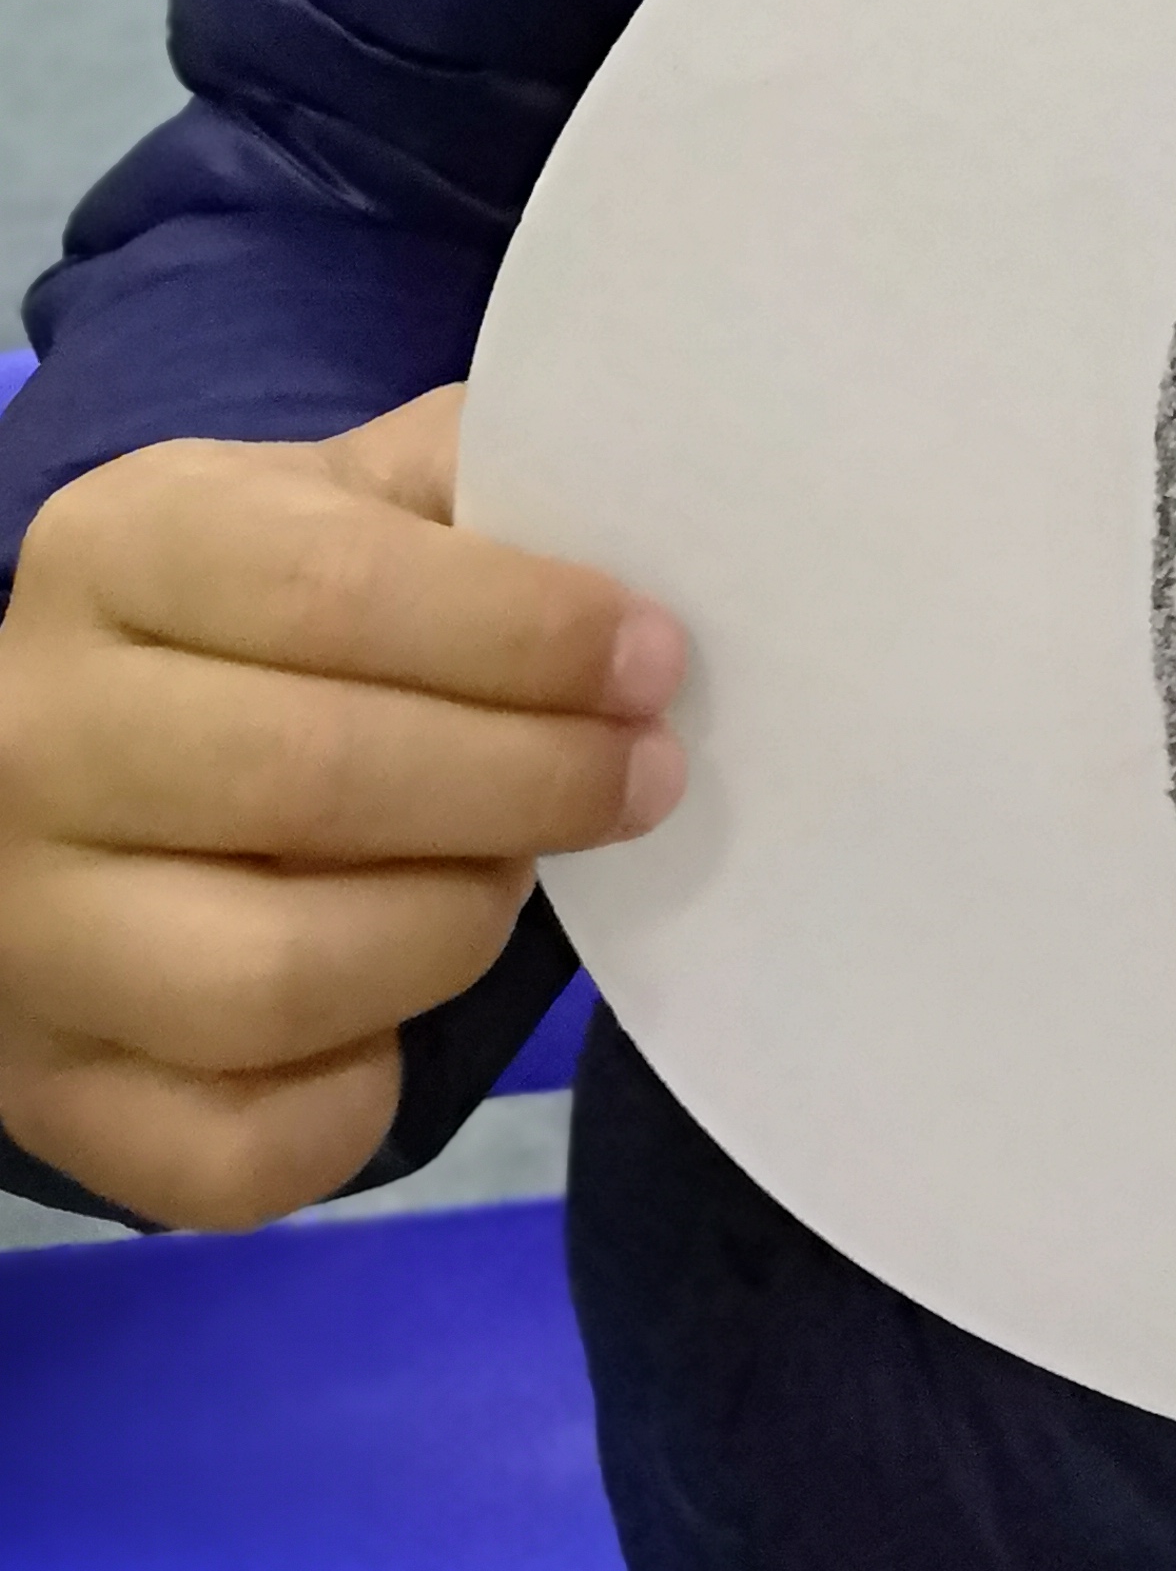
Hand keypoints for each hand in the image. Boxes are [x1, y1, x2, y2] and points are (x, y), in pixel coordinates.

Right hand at [0, 388, 684, 1229]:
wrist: (81, 751)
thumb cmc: (258, 609)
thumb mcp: (339, 498)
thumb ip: (469, 483)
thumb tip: (639, 512)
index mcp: (116, 552)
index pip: (335, 589)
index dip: (523, 631)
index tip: (651, 658)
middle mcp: (34, 744)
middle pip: (311, 779)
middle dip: (529, 782)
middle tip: (644, 774)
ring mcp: (25, 940)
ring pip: (276, 980)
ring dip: (454, 929)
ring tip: (519, 872)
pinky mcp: (52, 1102)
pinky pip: (235, 1153)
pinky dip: (359, 1100)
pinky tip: (409, 1009)